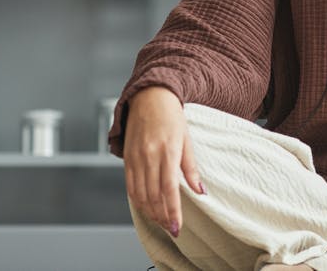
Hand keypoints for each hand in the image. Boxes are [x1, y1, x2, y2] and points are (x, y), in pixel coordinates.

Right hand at [122, 87, 205, 238]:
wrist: (150, 96)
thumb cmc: (171, 116)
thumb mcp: (186, 140)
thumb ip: (191, 168)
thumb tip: (200, 191)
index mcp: (167, 152)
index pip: (169, 189)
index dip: (172, 211)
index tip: (177, 227)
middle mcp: (149, 156)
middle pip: (154, 195)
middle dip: (162, 216)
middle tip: (170, 229)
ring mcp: (136, 158)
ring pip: (140, 194)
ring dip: (150, 212)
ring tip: (160, 222)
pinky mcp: (127, 158)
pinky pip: (130, 185)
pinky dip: (137, 200)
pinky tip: (145, 208)